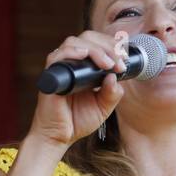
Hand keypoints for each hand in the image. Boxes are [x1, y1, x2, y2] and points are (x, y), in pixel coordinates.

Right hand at [29, 28, 129, 148]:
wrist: (59, 137)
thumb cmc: (77, 121)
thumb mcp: (103, 107)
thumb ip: (112, 94)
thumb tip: (114, 76)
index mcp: (85, 67)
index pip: (98, 43)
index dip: (112, 46)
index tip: (125, 60)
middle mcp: (72, 63)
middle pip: (88, 38)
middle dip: (107, 46)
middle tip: (119, 62)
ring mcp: (61, 67)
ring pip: (75, 42)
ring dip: (95, 49)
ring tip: (108, 64)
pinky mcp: (51, 76)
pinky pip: (57, 55)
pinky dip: (71, 52)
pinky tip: (84, 55)